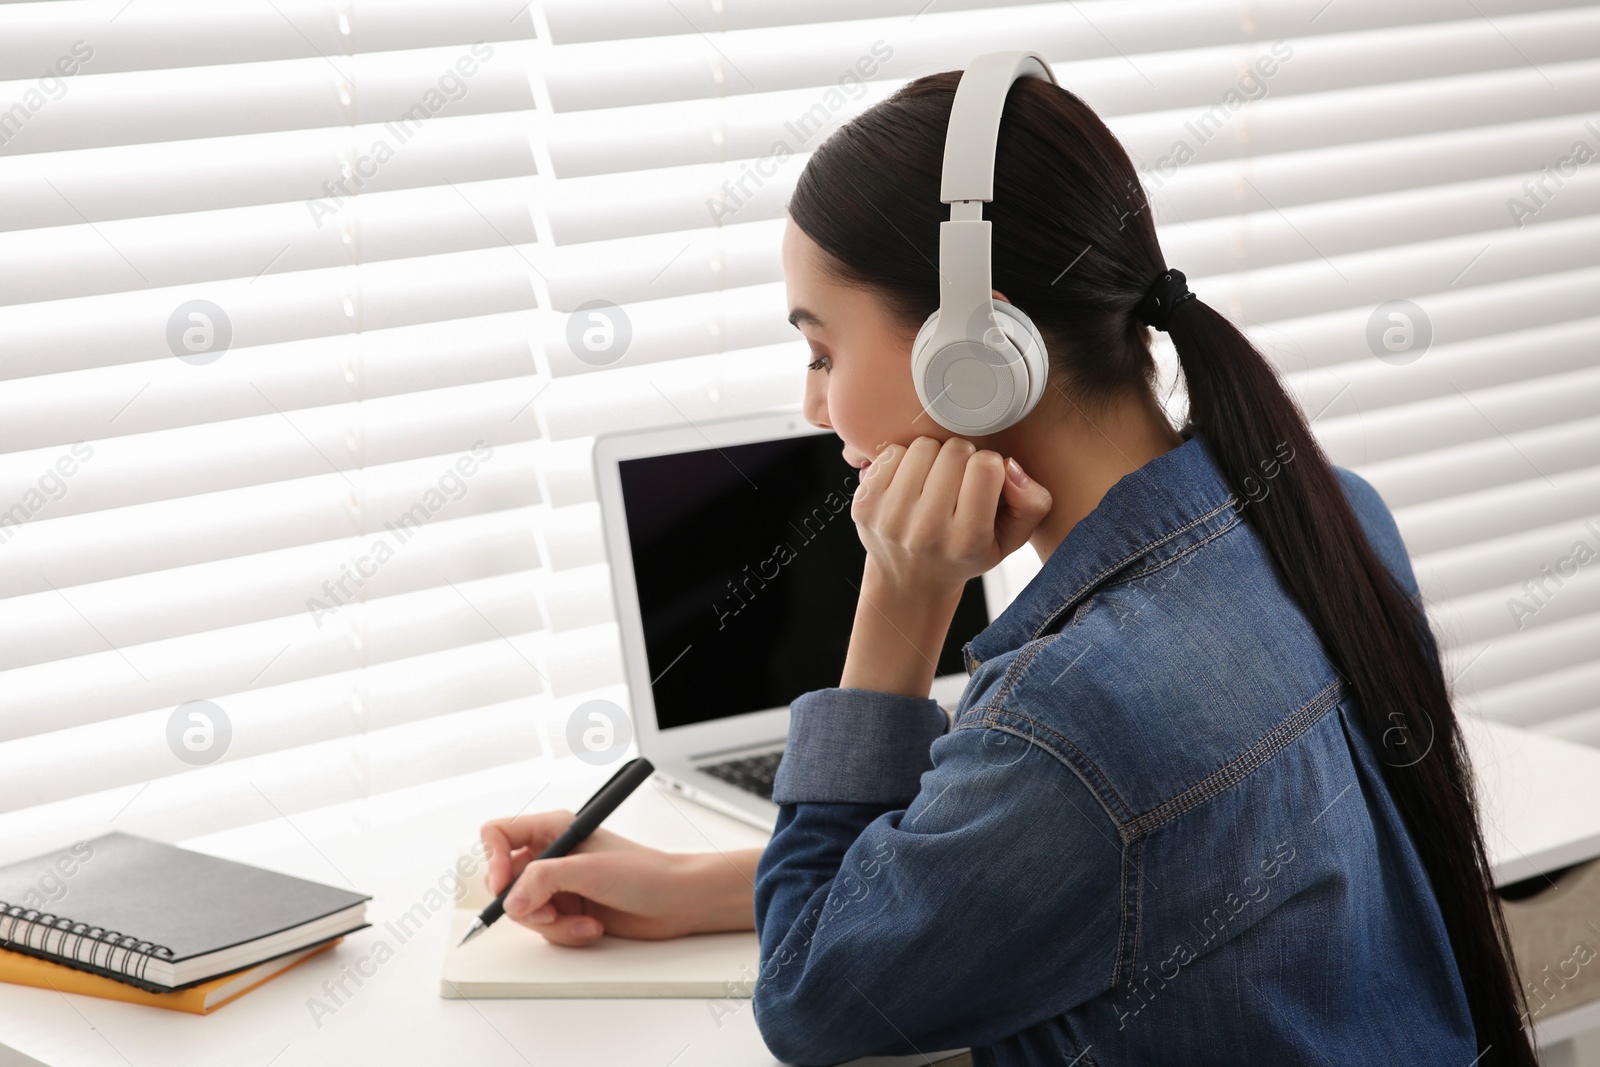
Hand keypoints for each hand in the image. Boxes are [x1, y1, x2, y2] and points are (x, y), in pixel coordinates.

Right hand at [480, 809, 711, 945]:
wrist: (676, 902)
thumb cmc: (645, 872)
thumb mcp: (589, 870)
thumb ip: (544, 880)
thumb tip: (511, 900)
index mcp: (554, 829)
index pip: (499, 833)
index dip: (492, 859)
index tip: (502, 884)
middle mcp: (552, 855)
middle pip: (506, 881)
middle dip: (526, 904)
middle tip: (548, 912)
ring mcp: (559, 886)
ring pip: (525, 911)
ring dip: (552, 924)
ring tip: (583, 920)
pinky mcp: (568, 911)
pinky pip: (546, 929)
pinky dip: (566, 933)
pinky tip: (592, 927)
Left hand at [852, 436, 1052, 596]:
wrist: (909, 582)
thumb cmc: (964, 555)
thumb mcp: (1010, 539)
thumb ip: (1031, 503)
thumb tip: (1009, 465)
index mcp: (967, 541)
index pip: (986, 467)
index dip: (989, 465)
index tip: (983, 482)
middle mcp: (926, 532)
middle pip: (954, 452)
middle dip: (962, 459)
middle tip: (958, 482)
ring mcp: (891, 518)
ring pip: (923, 447)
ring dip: (934, 457)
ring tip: (935, 481)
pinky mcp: (864, 505)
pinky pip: (893, 452)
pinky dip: (906, 460)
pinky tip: (911, 484)